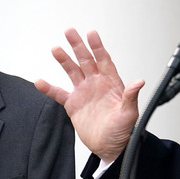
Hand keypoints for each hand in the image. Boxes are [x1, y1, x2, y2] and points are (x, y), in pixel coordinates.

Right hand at [35, 28, 143, 162]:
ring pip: (72, 71)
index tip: (91, 34)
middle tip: (70, 31)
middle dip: (78, 46)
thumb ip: (130, 96)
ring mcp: (83, 92)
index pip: (103, 60)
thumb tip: (139, 82)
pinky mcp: (73, 104)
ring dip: (64, 60)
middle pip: (85, 60)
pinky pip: (59, 93)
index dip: (97, 47)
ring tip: (56, 49)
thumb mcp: (129, 113)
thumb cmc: (123, 130)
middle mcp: (96, 84)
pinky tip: (40, 82)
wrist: (110, 147)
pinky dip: (49, 88)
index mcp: (110, 83)